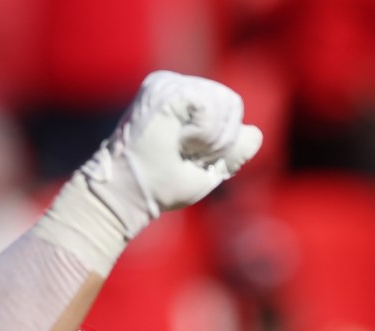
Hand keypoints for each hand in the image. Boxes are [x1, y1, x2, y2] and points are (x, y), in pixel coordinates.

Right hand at [75, 72, 261, 236]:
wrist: (125, 194)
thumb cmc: (157, 188)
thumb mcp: (207, 173)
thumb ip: (233, 153)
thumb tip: (255, 133)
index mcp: (183, 103)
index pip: (230, 110)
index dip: (220, 143)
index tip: (186, 159)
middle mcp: (176, 87)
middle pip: (232, 104)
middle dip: (219, 141)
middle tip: (183, 155)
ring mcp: (170, 86)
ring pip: (227, 104)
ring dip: (211, 139)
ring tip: (179, 149)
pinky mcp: (165, 89)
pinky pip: (211, 106)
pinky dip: (203, 132)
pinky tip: (178, 140)